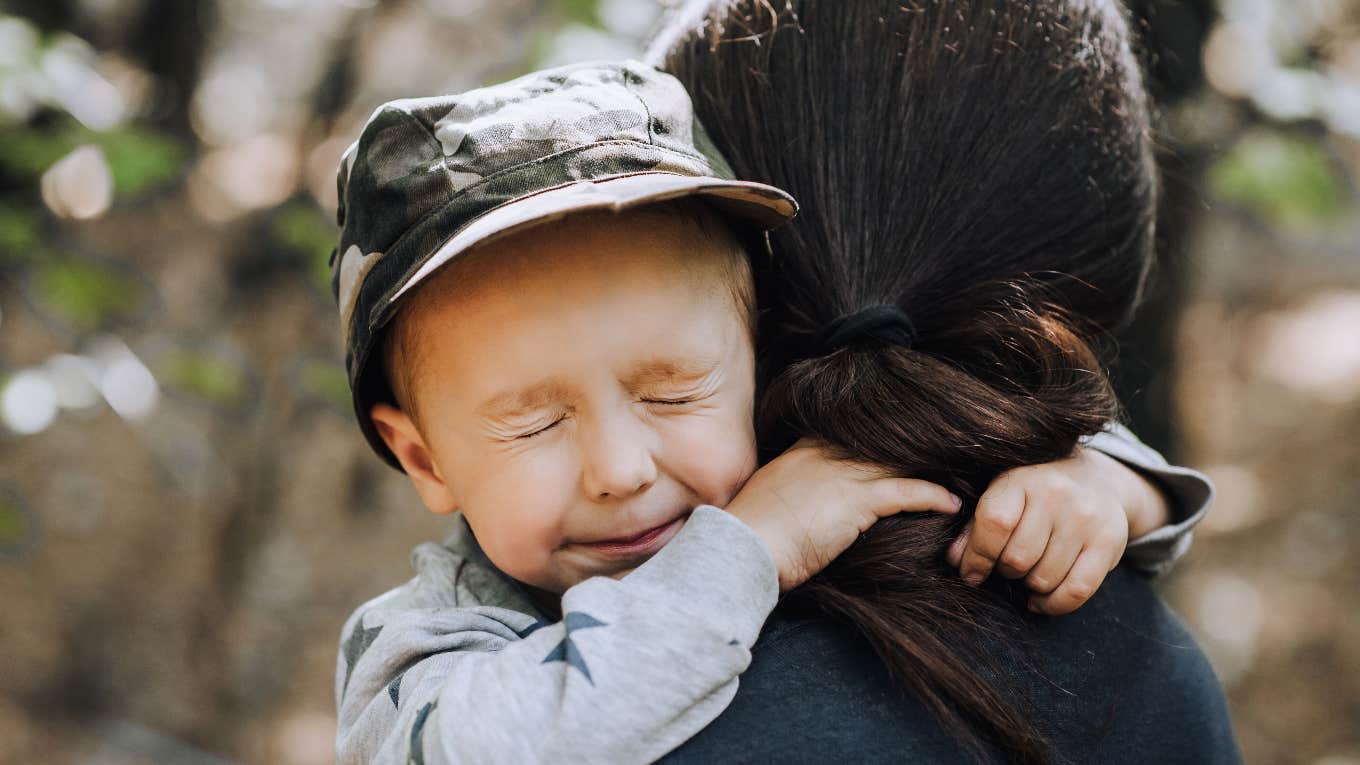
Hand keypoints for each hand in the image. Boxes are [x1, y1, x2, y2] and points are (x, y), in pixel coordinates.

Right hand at [727, 439, 961, 591]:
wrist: (741, 550)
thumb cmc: (752, 537)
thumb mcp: (772, 503)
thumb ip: (796, 493)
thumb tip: (811, 507)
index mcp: (802, 451)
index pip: (852, 435)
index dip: (882, 440)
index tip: (905, 445)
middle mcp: (824, 453)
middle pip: (881, 443)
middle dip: (913, 450)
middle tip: (945, 454)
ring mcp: (842, 473)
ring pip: (900, 462)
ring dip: (933, 470)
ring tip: (959, 476)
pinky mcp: (857, 500)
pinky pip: (907, 491)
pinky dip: (933, 496)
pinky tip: (951, 504)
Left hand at [946, 447, 1168, 614]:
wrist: (1097, 480)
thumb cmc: (1036, 493)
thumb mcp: (1004, 495)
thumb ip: (976, 526)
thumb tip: (954, 560)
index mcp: (1022, 478)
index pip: (995, 523)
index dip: (978, 556)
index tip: (971, 573)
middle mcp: (1057, 494)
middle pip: (1018, 558)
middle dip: (1006, 571)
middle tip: (1008, 567)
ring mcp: (1086, 519)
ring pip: (1045, 579)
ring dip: (1030, 586)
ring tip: (1029, 574)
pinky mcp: (1109, 543)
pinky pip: (1076, 591)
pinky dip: (1053, 604)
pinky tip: (1041, 599)